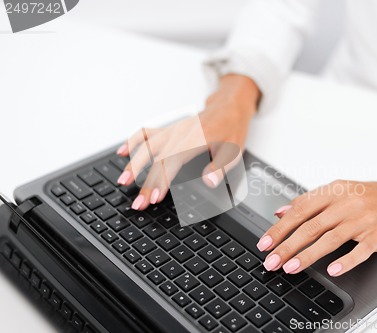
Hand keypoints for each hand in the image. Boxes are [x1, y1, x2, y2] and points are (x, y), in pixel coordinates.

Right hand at [116, 74, 259, 210]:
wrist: (229, 108)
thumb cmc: (231, 129)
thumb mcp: (235, 150)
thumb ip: (221, 167)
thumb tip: (209, 181)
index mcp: (197, 139)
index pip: (173, 161)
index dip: (162, 180)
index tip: (154, 197)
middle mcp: (180, 133)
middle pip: (156, 159)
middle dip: (145, 183)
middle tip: (138, 203)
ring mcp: (172, 130)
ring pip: (147, 146)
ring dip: (133, 164)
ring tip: (123, 181)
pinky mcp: (168, 129)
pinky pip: (146, 132)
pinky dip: (132, 141)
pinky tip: (122, 152)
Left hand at [256, 172, 376, 275]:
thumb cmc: (368, 196)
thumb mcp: (337, 191)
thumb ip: (308, 201)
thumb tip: (280, 212)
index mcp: (333, 191)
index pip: (299, 210)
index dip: (279, 228)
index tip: (264, 243)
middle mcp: (346, 203)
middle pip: (311, 226)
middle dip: (287, 245)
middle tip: (271, 261)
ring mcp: (362, 219)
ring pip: (331, 238)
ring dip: (308, 255)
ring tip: (290, 268)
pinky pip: (361, 249)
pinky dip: (347, 260)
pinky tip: (333, 270)